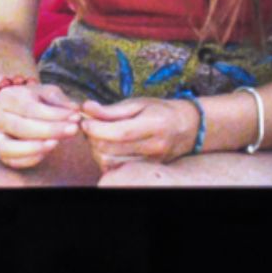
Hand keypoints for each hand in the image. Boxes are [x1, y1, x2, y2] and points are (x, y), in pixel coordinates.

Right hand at [0, 81, 82, 171]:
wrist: (16, 109)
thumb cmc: (34, 99)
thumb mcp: (46, 92)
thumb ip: (59, 100)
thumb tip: (74, 110)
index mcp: (6, 97)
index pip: (30, 108)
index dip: (54, 114)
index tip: (75, 116)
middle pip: (20, 127)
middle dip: (49, 130)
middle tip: (73, 129)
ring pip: (9, 147)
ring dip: (34, 147)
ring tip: (56, 143)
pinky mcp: (1, 152)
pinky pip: (13, 161)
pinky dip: (31, 158)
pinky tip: (48, 150)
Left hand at [78, 96, 201, 170]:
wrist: (186, 128)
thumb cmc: (159, 111)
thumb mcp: (138, 103)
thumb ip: (111, 109)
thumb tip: (86, 107)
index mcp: (154, 125)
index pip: (119, 132)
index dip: (96, 128)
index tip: (85, 121)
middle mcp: (154, 146)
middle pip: (110, 149)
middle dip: (92, 138)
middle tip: (91, 127)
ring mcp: (150, 161)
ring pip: (109, 162)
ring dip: (96, 149)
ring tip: (100, 136)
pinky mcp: (144, 168)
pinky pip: (114, 168)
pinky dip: (105, 158)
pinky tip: (109, 147)